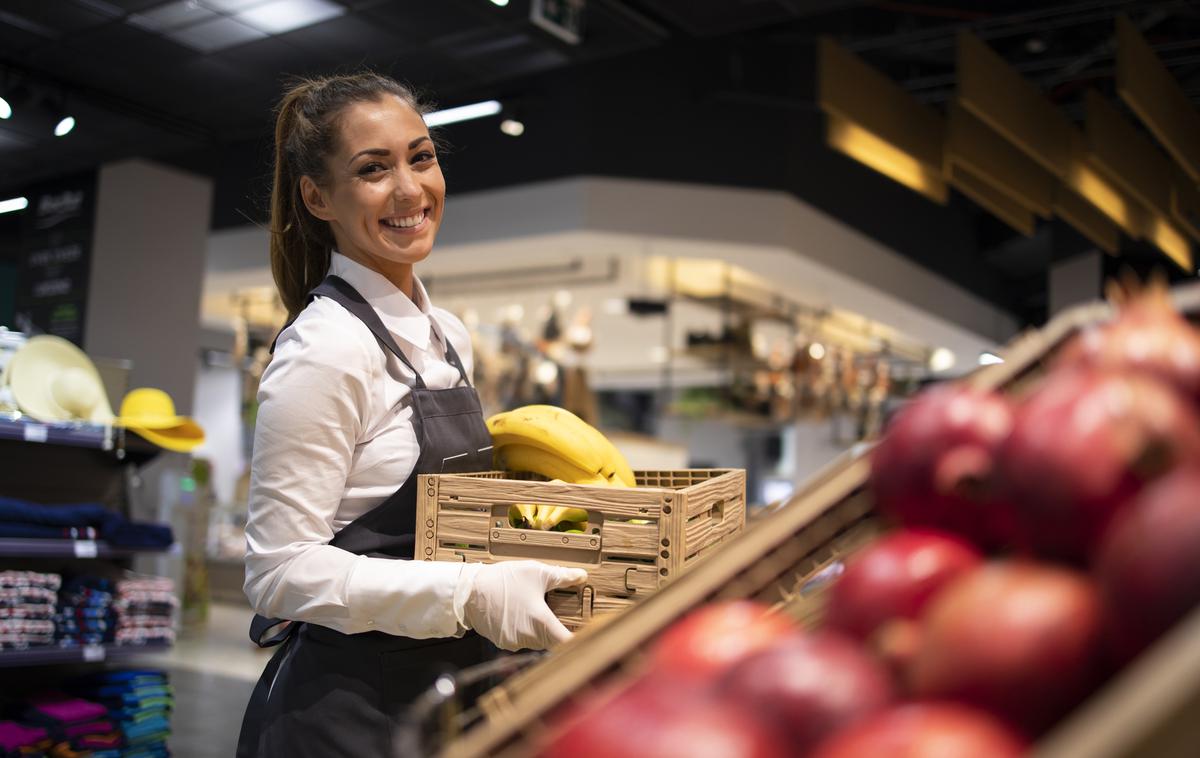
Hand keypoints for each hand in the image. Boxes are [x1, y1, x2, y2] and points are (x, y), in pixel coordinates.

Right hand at [455, 560, 586, 650]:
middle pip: (553, 642)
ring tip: (537, 610)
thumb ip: (562, 576)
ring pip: (537, 641)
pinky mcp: (503, 642)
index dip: (580, 642)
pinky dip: (525, 630)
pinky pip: (521, 640)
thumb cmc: (503, 580)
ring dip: (541, 630)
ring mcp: (514, 643)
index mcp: (541, 623)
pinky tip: (520, 614)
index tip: (587, 638)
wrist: (468, 591)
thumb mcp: (536, 572)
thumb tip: (582, 576)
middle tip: (564, 617)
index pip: (567, 643)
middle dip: (558, 631)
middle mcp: (528, 638)